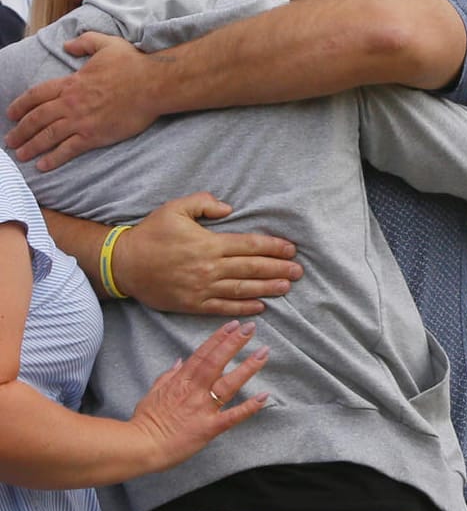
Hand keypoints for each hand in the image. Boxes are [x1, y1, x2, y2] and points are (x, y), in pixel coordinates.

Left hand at [6, 33, 158, 169]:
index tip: (11, 113)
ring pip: (47, 136)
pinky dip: (54, 158)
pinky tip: (43, 165)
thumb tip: (68, 45)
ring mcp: (81, 121)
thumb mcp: (106, 44)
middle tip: (10, 140)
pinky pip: (68, 149)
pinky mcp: (95, 135)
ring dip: (31, 146)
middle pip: (36, 119)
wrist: (154, 84)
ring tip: (20, 155)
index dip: (20, 105)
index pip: (36, 95)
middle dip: (20, 131)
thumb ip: (84, 42)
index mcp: (71, 83)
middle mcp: (70, 103)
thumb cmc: (133, 64)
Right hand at [117, 193, 301, 316]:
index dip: (273, 248)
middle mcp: (209, 267)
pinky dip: (244, 307)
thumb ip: (204, 203)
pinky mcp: (193, 304)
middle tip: (299, 272)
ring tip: (287, 287)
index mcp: (209, 244)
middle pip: (252, 268)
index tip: (291, 250)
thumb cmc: (150, 233)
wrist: (122, 264)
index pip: (250, 246)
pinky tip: (261, 306)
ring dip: (268, 288)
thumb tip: (229, 208)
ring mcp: (202, 288)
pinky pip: (224, 307)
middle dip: (278, 269)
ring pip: (242, 289)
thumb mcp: (175, 208)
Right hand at [128, 319, 270, 472]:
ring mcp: (202, 409)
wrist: (139, 446)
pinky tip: (264, 396)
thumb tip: (180, 360)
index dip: (218, 338)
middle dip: (234, 343)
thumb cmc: (145, 421)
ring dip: (247, 368)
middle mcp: (194, 391)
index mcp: (181, 382)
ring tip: (263, 353)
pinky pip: (232, 416)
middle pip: (216, 362)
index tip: (232, 325)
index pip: (202, 354)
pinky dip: (248, 407)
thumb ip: (168, 375)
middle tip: (251, 327)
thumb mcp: (153, 392)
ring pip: (228, 384)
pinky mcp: (209, 428)